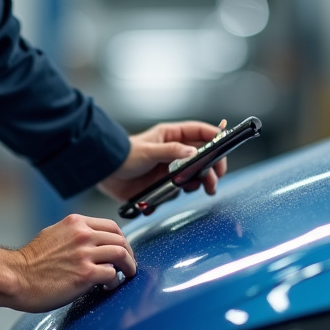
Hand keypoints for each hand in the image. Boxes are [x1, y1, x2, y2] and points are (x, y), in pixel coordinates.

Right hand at [0, 214, 133, 312]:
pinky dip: (115, 281)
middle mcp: (83, 235)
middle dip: (129, 254)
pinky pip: (112, 274)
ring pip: (122, 254)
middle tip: (128, 266)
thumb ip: (73, 235)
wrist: (15, 277)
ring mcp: (85, 254)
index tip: (122, 250)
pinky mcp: (85, 274)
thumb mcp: (53, 234)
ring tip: (125, 276)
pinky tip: (108, 286)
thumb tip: (89, 242)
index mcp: (75, 223)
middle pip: (120, 239)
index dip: (121, 240)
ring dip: (128, 267)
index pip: (111, 226)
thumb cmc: (30, 262)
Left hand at [98, 119, 229, 204]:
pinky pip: (176, 190)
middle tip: (214, 180)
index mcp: (171, 136)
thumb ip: (171, 152)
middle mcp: (173, 152)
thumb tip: (193, 153)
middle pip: (202, 158)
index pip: (200, 133)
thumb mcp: (148, 151)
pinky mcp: (161, 184)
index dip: (215, 138)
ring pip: (192, 176)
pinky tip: (169, 195)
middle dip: (211, 168)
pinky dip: (177, 194)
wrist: (104, 172)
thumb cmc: (124, 155)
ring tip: (199, 189)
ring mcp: (168, 169)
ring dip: (198, 183)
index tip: (225, 146)